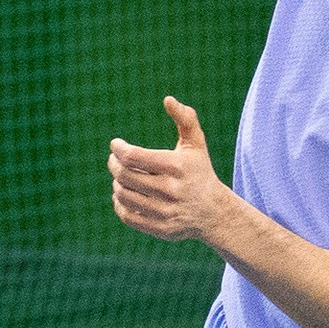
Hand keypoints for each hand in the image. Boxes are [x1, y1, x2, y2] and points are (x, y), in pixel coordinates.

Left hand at [108, 97, 228, 243]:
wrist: (214, 212)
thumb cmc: (199, 172)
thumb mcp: (196, 144)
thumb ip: (185, 119)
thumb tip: (168, 99)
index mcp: (177, 167)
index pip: (134, 157)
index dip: (118, 149)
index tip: (115, 145)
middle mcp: (171, 190)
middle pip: (125, 176)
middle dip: (114, 164)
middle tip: (114, 160)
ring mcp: (165, 212)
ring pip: (123, 195)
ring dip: (117, 183)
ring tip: (121, 176)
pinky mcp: (161, 229)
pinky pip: (127, 216)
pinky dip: (120, 203)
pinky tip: (123, 194)